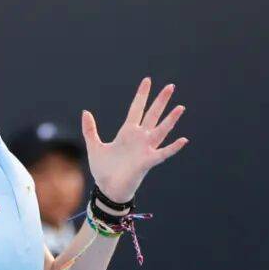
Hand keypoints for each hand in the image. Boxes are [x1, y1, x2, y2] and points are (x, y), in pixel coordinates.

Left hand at [82, 77, 188, 202]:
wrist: (107, 189)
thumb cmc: (103, 170)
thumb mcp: (94, 146)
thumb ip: (90, 130)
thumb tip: (85, 111)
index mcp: (127, 132)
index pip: (136, 109)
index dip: (142, 95)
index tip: (147, 80)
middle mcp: (139, 138)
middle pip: (152, 115)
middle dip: (160, 101)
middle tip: (171, 86)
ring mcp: (145, 149)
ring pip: (161, 131)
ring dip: (170, 120)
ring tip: (180, 107)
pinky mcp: (147, 162)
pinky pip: (163, 153)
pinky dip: (173, 148)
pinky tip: (183, 140)